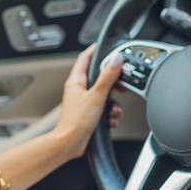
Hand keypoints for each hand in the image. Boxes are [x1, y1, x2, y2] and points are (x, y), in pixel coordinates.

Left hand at [53, 44, 122, 158]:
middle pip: (99, 77)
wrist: (69, 144)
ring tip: (114, 110)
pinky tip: (110, 120)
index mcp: (76, 81)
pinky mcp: (88, 114)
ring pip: (104, 95)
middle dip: (112, 82)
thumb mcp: (96, 96)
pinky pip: (103, 109)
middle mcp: (78, 90)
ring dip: (113, 103)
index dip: (96, 49)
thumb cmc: (76, 122)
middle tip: (121, 85)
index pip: (86, 57)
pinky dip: (109, 114)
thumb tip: (115, 59)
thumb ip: (107, 77)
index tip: (106, 45)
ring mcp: (83, 102)